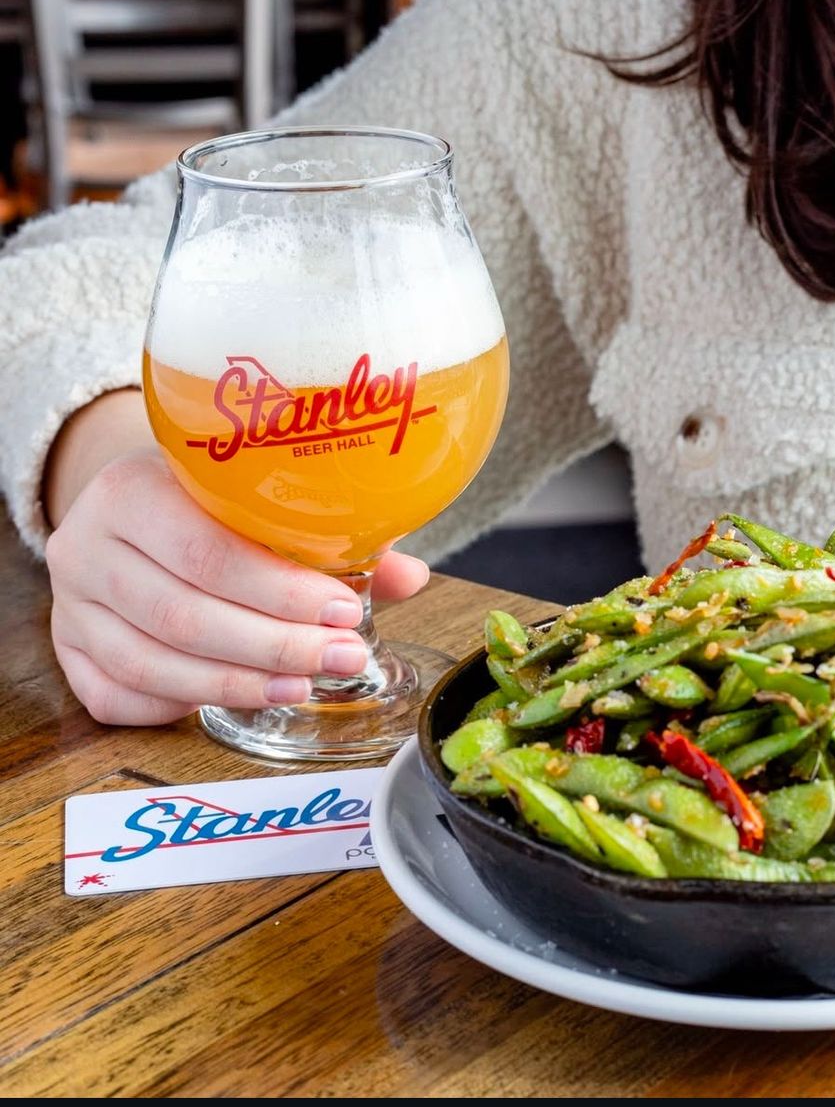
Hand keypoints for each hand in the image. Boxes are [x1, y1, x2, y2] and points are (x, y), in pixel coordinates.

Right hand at [45, 449, 429, 724]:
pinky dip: (184, 703)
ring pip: (152, 664)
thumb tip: (409, 577)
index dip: (280, 592)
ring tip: (304, 685)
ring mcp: (69, 605)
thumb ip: (329, 537)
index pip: (207, 553)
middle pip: (183, 616)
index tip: (343, 612)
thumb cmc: (204, 501)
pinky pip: (120, 698)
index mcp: (132, 490)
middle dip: (274, 647)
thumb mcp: (254, 497)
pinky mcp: (67, 651)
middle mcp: (86, 546)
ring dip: (239, 684)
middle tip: (342, 656)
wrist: (129, 505)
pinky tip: (240, 697)